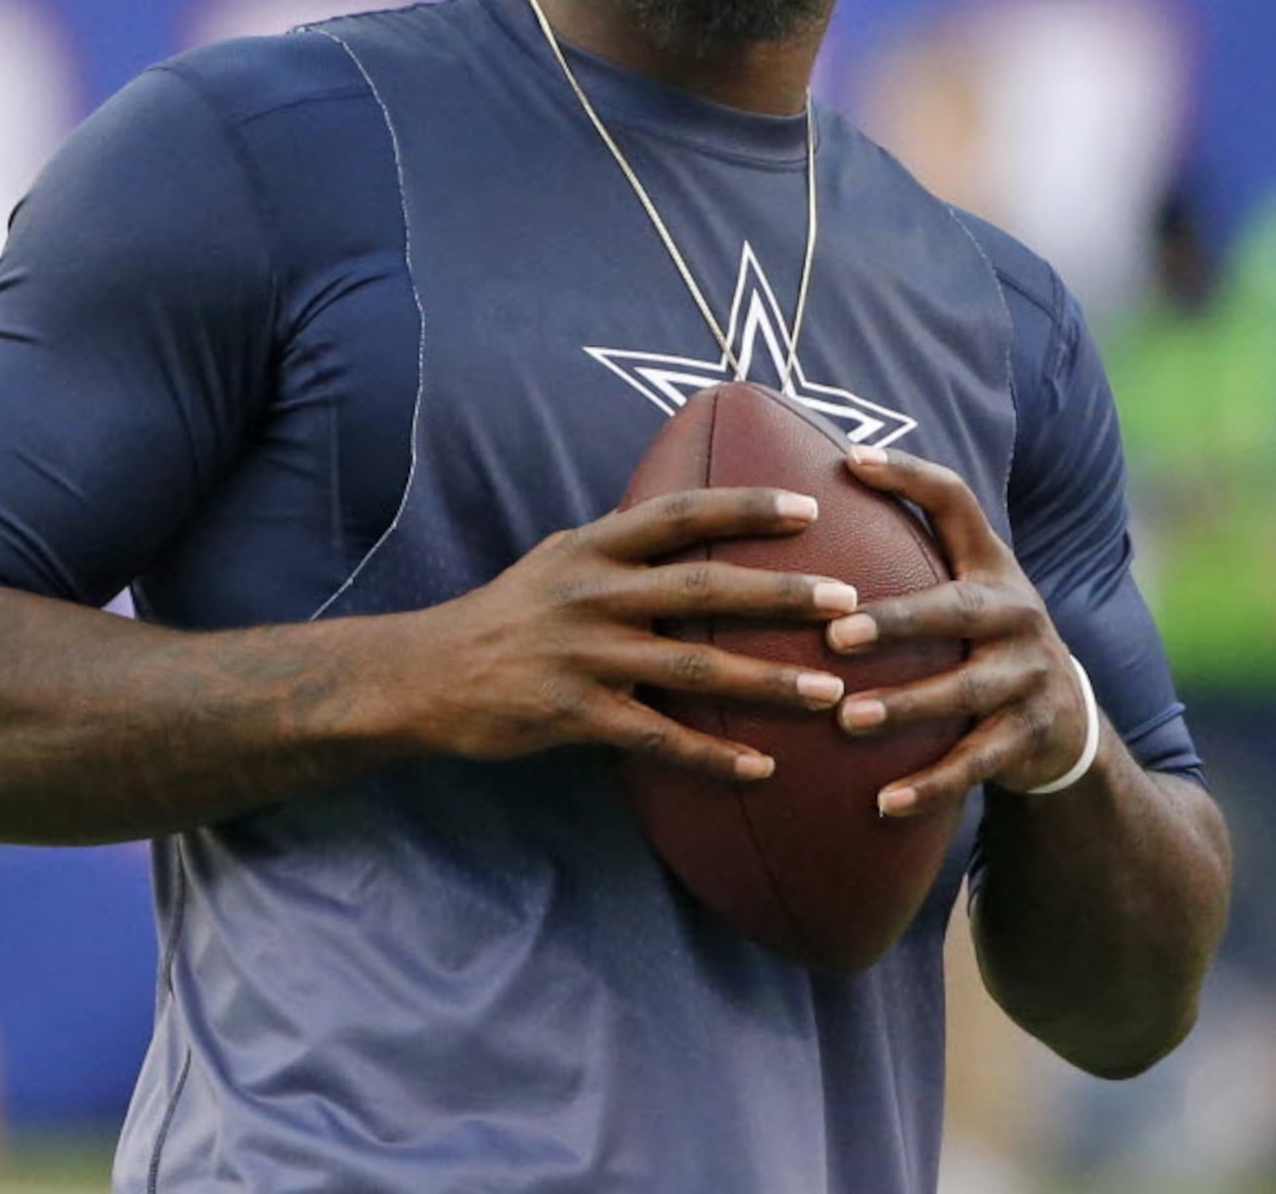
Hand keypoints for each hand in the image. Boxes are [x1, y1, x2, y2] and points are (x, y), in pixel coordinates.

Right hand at [408, 488, 859, 783]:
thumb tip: (684, 518)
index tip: (810, 506)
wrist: (426, 675)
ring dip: (767, 680)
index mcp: (593, 547)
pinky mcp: (574, 714)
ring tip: (831, 693)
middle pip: (701, 586)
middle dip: (780, 593)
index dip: (745, 506)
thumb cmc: (504, 614)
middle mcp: (592, 593)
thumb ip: (619, 542)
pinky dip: (712, 755)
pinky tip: (760, 768)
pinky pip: (657, 736)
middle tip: (849, 600)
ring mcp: (584, 655)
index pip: (680, 512)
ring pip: (692, 665)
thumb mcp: (556, 558)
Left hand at [824, 447, 1094, 814]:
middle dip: (897, 620)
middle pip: (958, 610)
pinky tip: (883, 801)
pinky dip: (931, 784)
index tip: (851, 460)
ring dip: (905, 706)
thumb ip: (905, 546)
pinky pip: (976, 762)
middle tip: (835, 634)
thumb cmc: (978, 640)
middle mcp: (1016, 611)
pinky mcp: (1031, 735)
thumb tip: (810, 485)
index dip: (909, 476)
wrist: (1064, 719)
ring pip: (965, 692)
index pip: (956, 502)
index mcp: (991, 565)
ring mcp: (1029, 675)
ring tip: (847, 719)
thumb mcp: (960, 588)